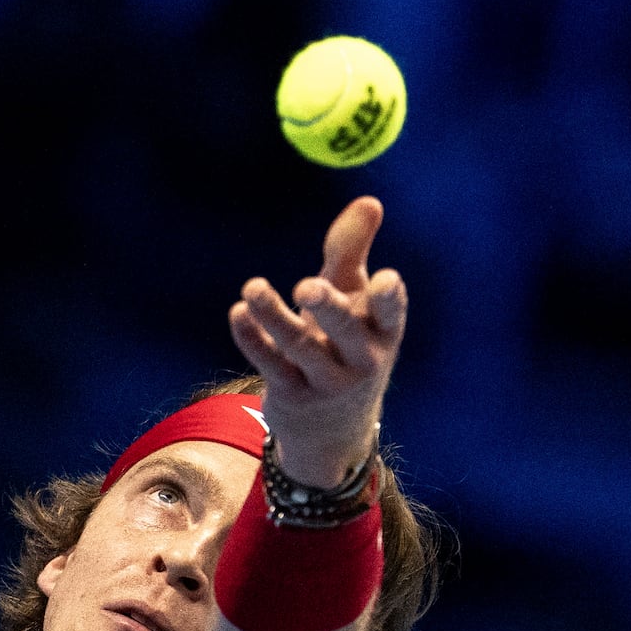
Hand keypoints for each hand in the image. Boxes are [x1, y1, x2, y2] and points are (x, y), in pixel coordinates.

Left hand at [228, 195, 406, 487]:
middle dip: (329, 310)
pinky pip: (271, 365)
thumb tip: (369, 201)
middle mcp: (361, 361)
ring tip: (252, 288)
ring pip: (299, 348)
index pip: (392, 316)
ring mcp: (326, 383)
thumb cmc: (344, 342)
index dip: (390, 300)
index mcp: (382, 333)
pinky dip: (253, 340)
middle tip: (307, 287)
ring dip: (274, 317)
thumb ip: (353, 250)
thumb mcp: (352, 297)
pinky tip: (238, 314)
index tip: (386, 278)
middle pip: (346, 334)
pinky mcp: (293, 396)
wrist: (332, 429)